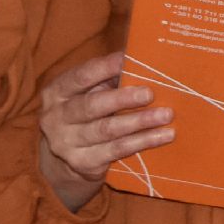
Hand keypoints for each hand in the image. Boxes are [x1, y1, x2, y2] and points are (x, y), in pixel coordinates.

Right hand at [34, 51, 174, 211]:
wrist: (64, 158)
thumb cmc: (86, 112)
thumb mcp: (88, 92)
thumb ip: (107, 78)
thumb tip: (140, 62)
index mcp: (57, 92)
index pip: (80, 77)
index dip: (104, 68)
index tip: (128, 59)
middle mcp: (57, 117)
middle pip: (92, 106)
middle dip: (122, 99)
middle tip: (150, 94)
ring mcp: (67, 143)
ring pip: (107, 130)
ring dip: (140, 122)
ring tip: (166, 115)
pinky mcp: (83, 163)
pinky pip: (117, 150)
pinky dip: (143, 141)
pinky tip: (163, 135)